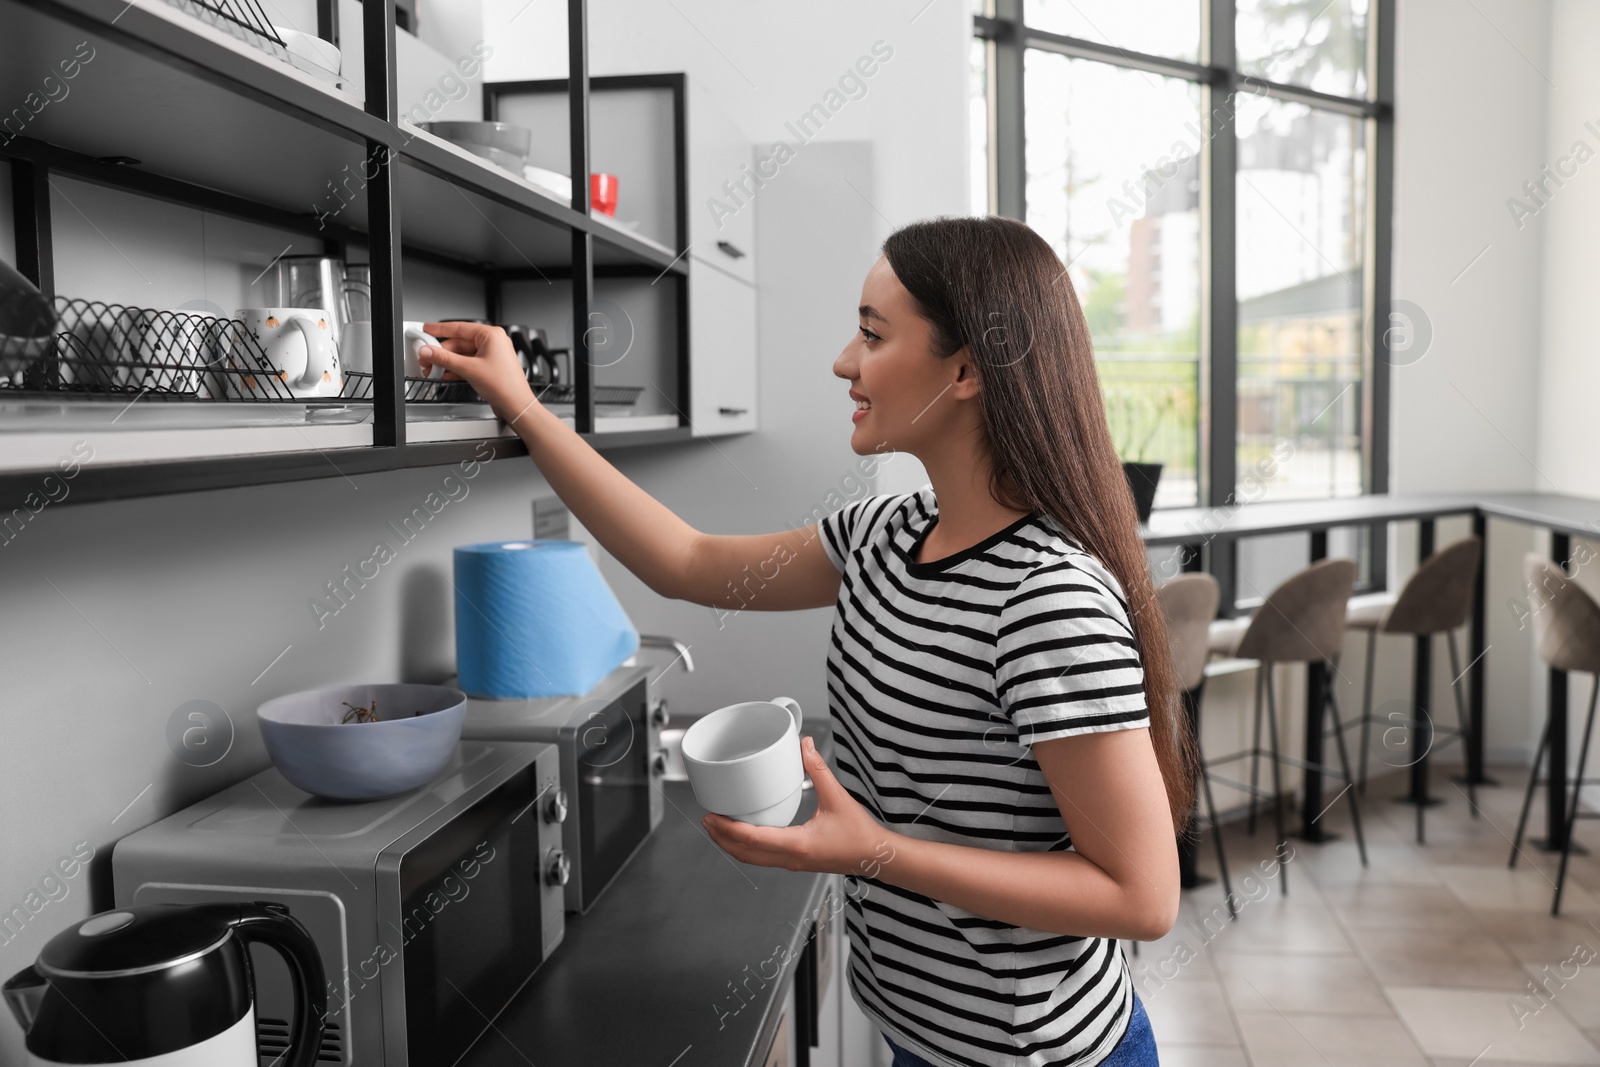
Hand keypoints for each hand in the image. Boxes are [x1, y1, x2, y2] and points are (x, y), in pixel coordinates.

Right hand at [418, 321, 537, 425]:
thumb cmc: (506, 386)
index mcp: (491, 335)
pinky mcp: (489, 367)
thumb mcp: (469, 369)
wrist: (516, 406)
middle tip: (427, 358)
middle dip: (442, 352)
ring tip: (433, 368)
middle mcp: (493, 342)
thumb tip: (429, 351)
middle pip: (459, 342)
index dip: (441, 329)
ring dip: (447, 362)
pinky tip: (445, 374)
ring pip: (462, 354)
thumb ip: (445, 359)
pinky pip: (468, 363)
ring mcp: (491, 355)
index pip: (460, 327)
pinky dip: (456, 368)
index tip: (428, 329)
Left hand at [703, 737, 898, 878]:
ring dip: (732, 845)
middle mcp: (790, 858)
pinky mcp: (796, 862)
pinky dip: (747, 848)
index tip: (712, 816)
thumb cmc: (859, 833)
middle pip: (744, 853)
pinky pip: (763, 858)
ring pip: (752, 859)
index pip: (751, 839)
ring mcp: (792, 863)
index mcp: (796, 844)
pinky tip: (744, 835)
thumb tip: (804, 744)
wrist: (876, 857)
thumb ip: (818, 769)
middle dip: (721, 837)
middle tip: (706, 819)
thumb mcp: (837, 797)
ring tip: (718, 828)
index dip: (727, 828)